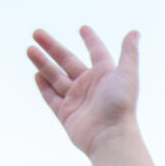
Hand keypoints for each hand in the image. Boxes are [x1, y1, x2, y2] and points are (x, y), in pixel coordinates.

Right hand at [27, 24, 139, 154]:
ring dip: (42, 63)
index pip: (96, 52)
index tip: (83, 28)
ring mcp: (77, 100)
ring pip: (55, 77)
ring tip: (29, 49)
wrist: (110, 137)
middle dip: (52, 47)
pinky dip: (44, 87)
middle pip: (67, 61)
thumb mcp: (127, 74)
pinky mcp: (67, 114)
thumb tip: (135, 32)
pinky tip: (36, 74)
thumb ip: (129, 52)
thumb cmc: (121, 105)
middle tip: (36, 33)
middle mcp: (90, 85)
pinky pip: (52, 98)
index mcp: (105, 74)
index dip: (90, 40)